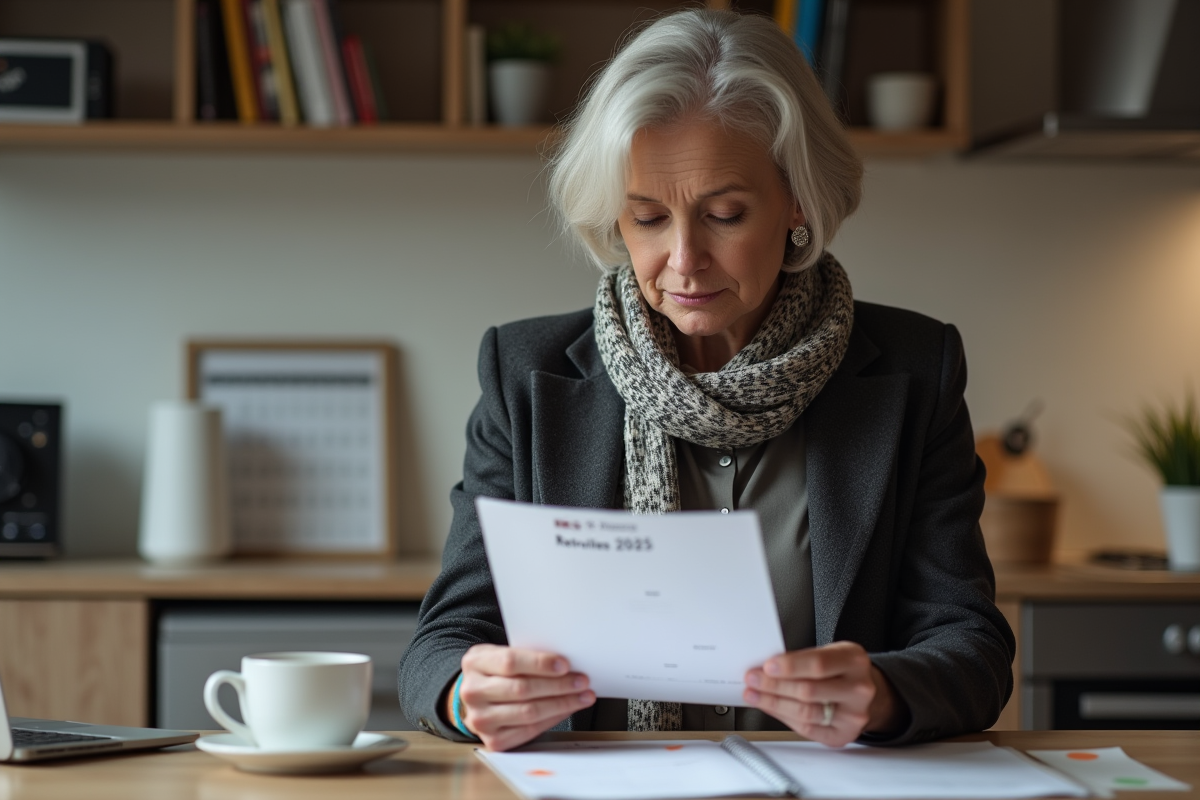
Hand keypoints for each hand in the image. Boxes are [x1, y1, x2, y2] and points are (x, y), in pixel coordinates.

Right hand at [450, 644, 595, 750]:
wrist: (476, 697)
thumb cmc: (495, 672)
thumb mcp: (500, 654)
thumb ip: (525, 655)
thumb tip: (564, 662)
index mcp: (474, 663)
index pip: (510, 662)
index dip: (540, 664)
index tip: (565, 664)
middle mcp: (473, 692)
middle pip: (522, 689)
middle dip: (558, 685)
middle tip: (582, 681)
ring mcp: (480, 720)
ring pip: (529, 712)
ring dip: (562, 704)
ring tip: (582, 696)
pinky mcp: (493, 741)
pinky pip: (530, 731)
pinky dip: (553, 719)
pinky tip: (566, 709)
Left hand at [743, 641, 904, 746]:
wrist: (862, 691)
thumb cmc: (840, 669)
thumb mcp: (829, 652)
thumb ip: (803, 659)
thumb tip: (766, 667)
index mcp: (854, 660)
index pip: (818, 664)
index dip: (790, 666)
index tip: (767, 666)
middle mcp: (858, 689)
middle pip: (809, 691)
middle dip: (774, 686)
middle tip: (753, 680)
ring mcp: (854, 715)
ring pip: (806, 712)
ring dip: (773, 703)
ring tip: (754, 694)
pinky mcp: (844, 734)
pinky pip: (808, 729)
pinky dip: (783, 717)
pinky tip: (770, 707)